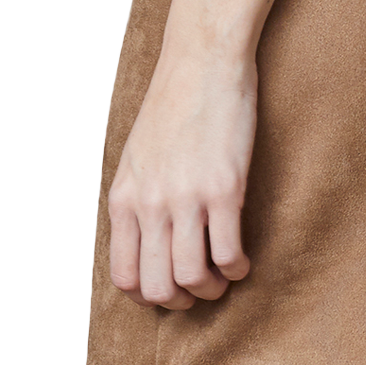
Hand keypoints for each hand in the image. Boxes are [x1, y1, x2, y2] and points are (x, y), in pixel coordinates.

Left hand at [108, 45, 256, 308]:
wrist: (201, 63)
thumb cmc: (173, 108)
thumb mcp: (135, 159)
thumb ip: (136, 203)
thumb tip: (147, 246)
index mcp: (124, 199)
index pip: (124, 276)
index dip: (148, 298)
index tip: (169, 290)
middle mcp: (149, 204)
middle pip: (158, 287)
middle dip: (182, 302)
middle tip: (199, 289)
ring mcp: (185, 198)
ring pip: (192, 278)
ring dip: (213, 288)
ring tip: (224, 275)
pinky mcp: (223, 189)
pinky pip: (227, 254)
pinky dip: (237, 268)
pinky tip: (242, 258)